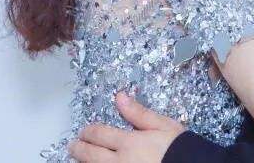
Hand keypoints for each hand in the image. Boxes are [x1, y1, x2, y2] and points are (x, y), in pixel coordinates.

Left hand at [67, 91, 185, 161]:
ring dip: (84, 162)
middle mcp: (120, 162)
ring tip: (79, 159)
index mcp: (129, 143)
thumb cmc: (180, 149)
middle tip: (72, 145)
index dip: (88, 132)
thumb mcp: (163, 126)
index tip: (83, 131)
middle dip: (79, 148)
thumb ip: (139, 113)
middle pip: (90, 155)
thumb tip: (120, 97)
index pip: (98, 134)